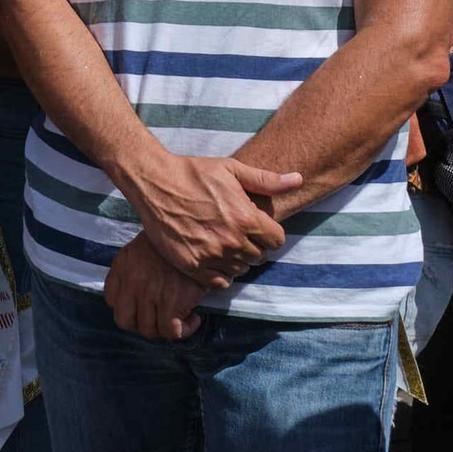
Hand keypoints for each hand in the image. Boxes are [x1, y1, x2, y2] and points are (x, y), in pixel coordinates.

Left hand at [104, 234, 207, 340]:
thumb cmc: (176, 240)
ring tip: (179, 318)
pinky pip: (171, 331)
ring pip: (148, 330)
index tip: (143, 305)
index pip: (111, 299)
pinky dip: (184, 330)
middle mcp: (132, 280)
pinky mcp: (171, 302)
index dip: (128, 307)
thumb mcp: (144, 246)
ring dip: (164, 329)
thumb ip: (134, 267)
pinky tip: (193, 318)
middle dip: (141, 324)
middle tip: (159, 318)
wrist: (199, 233)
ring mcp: (150, 293)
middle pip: (124, 321)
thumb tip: (140, 293)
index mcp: (123, 264)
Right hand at [123, 152, 299, 286]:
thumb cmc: (193, 172)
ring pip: (240, 269)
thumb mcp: (231, 169)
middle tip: (234, 231)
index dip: (268, 232)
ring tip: (220, 240)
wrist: (154, 183)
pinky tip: (210, 254)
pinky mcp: (192, 266)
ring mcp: (211, 256)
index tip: (254, 225)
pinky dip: (218, 272)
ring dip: (235, 258)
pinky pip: (219, 282)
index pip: (276, 240)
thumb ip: (266, 180)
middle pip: (259, 256)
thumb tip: (298, 179)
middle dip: (252, 245)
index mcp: (246, 218)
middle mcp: (232, 241)